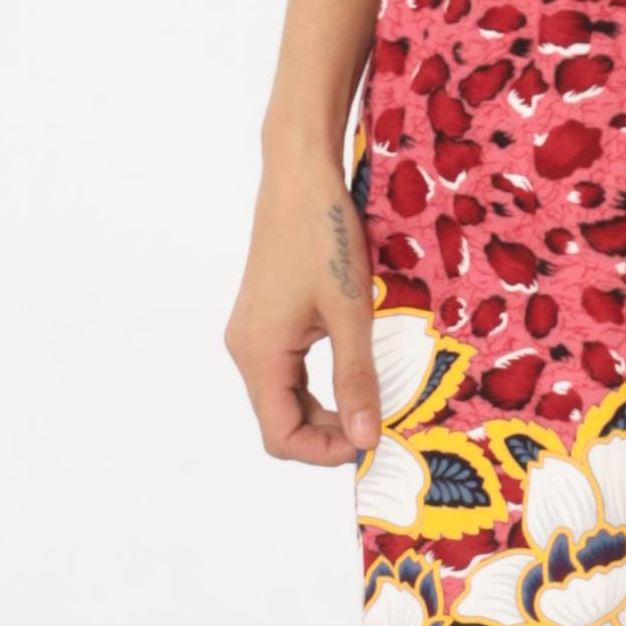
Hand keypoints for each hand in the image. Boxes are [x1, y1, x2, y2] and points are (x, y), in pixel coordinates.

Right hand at [223, 141, 380, 467]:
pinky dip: (317, 381)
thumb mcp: (350, 310)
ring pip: (283, 393)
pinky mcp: (264, 315)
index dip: (324, 452)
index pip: (280, 435)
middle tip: (378, 426)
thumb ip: (356, 377)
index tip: (370, 442)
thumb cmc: (324, 236)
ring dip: (324, 407)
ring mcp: (252, 331)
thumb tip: (364, 438)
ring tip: (372, 400)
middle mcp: (246, 348)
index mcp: (259, 354)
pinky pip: (286, 366)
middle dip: (327, 432)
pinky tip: (353, 367)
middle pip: (279, 418)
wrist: (299, 173)